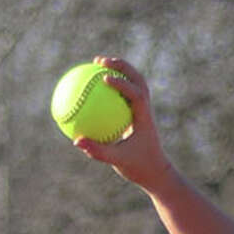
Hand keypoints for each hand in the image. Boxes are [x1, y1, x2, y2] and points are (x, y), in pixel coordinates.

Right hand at [71, 56, 173, 193]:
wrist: (157, 173)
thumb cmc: (139, 168)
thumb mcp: (119, 162)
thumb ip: (98, 151)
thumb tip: (76, 140)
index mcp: (145, 119)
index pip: (137, 95)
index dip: (122, 84)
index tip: (104, 78)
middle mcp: (146, 110)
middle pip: (138, 80)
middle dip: (121, 66)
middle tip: (99, 61)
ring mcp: (143, 110)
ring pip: (133, 83)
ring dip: (118, 70)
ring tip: (96, 63)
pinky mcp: (137, 114)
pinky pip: (123, 95)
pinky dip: (110, 87)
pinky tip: (92, 84)